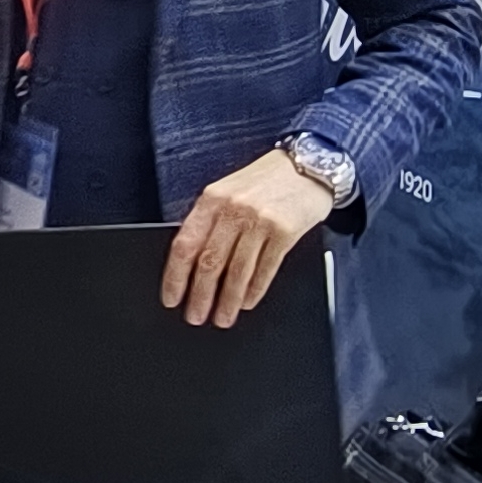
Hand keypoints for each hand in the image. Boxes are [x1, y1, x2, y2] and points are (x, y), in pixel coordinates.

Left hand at [163, 151, 335, 327]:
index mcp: (212, 199)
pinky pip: (265, 269)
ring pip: (237, 271)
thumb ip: (210, 220)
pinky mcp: (285, 230)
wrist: (310, 165)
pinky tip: (246, 302)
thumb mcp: (228, 190)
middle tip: (195, 316)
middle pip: (209, 262)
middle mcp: (234, 208)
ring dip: (227, 301)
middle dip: (199, 296)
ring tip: (222, 317)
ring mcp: (260, 220)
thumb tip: (190, 263)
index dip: (175, 276)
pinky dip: (254, 290)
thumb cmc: (265, 181)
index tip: (171, 298)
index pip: (185, 244)